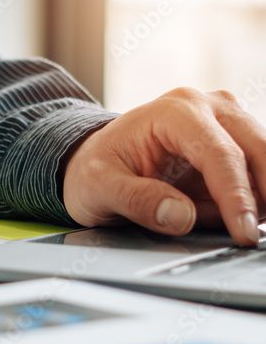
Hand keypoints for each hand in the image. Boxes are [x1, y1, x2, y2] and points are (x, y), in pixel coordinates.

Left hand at [63, 88, 264, 246]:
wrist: (94, 160)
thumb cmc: (95, 168)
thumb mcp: (98, 187)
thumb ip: (135, 200)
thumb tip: (180, 216)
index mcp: (174, 112)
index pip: (220, 154)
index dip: (236, 197)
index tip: (244, 232)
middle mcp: (208, 108)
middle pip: (258, 151)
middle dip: (262, 197)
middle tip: (252, 236)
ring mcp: (227, 123)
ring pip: (265, 162)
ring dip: (257, 200)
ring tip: (216, 222)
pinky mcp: (236, 145)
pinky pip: (259, 177)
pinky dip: (252, 201)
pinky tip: (222, 214)